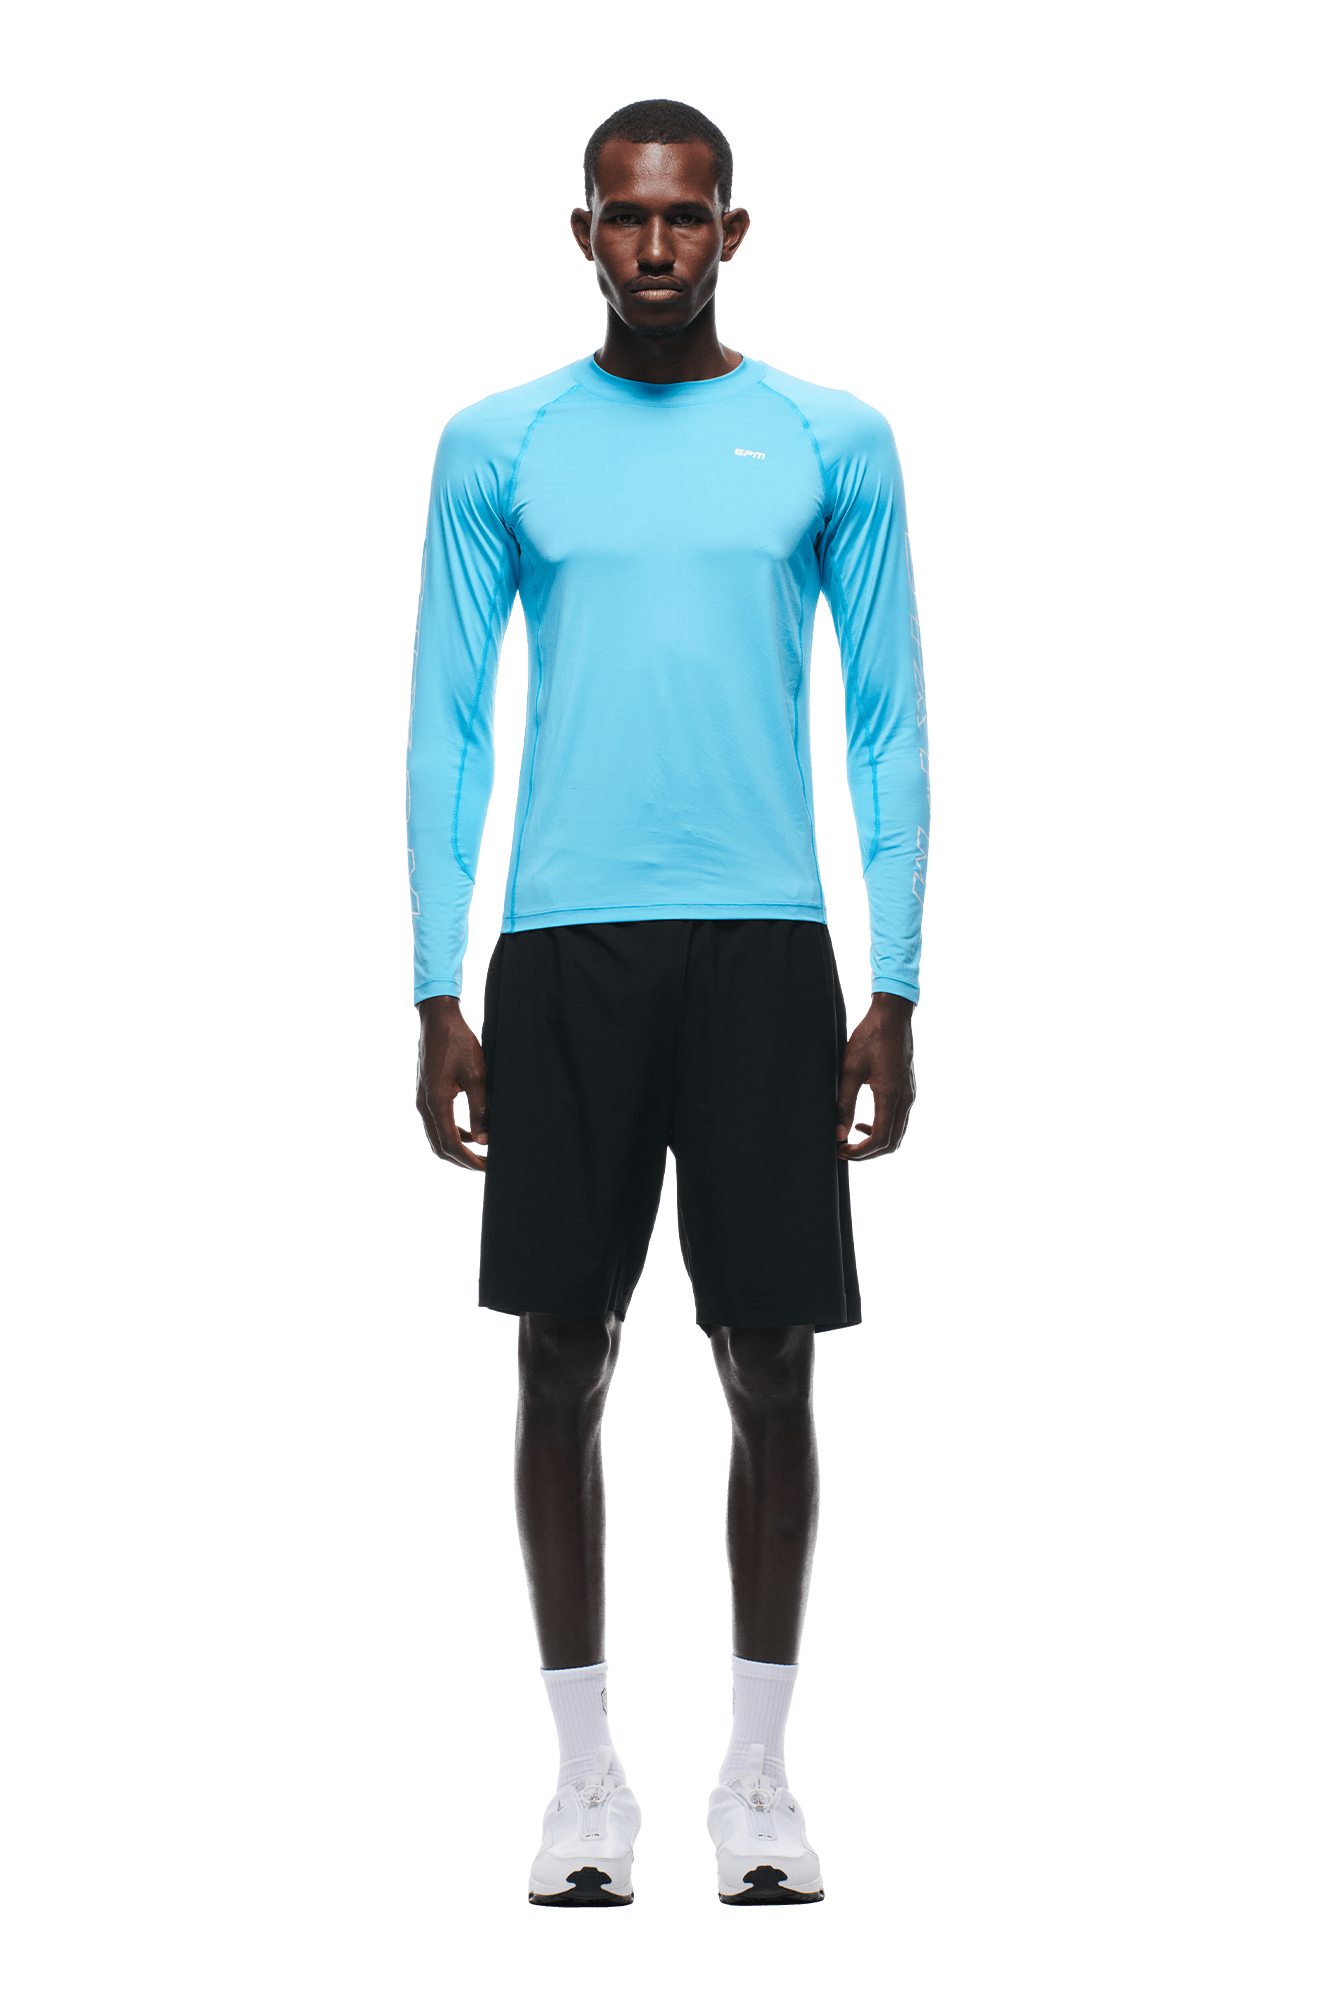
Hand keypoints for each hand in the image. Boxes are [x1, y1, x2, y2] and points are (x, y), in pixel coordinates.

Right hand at [415, 995, 488, 1170]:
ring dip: (456, 1147)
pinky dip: (451, 1133)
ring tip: (479, 1151)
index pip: (450, 1144)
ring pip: (436, 1136)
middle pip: (439, 1147)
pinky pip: (435, 1123)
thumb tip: (484, 1139)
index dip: (468, 1160)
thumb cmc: (459, 1043)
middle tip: (484, 1165)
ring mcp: (422, 1100)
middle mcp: (424, 1105)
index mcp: (436, 1102)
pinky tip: (469, 1132)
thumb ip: (480, 1109)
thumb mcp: (477, 1075)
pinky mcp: (424, 1094)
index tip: (487, 1166)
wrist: (438, 1020)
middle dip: (461, 1160)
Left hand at [836, 993, 915, 1162]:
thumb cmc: (870, 1037)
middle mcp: (905, 1099)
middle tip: (844, 1150)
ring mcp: (910, 1095)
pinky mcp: (908, 1090)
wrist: (893, 1015)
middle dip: (868, 1153)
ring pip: (897, 1134)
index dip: (860, 1152)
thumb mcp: (850, 1069)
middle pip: (892, 1143)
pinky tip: (863, 1123)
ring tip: (851, 1140)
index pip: (880, 1139)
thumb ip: (844, 1102)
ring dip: (876, 1143)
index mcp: (890, 1095)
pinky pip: (899, 1120)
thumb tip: (837, 1132)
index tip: (840, 1150)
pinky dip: (883, 1130)